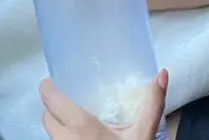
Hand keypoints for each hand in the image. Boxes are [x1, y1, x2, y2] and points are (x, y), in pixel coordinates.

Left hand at [40, 69, 168, 139]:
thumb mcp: (143, 134)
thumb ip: (152, 103)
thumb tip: (162, 74)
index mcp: (80, 126)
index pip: (49, 99)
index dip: (48, 87)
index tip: (55, 80)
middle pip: (46, 116)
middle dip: (53, 107)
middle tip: (69, 100)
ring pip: (51, 134)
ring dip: (58, 125)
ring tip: (76, 119)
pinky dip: (64, 138)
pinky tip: (81, 137)